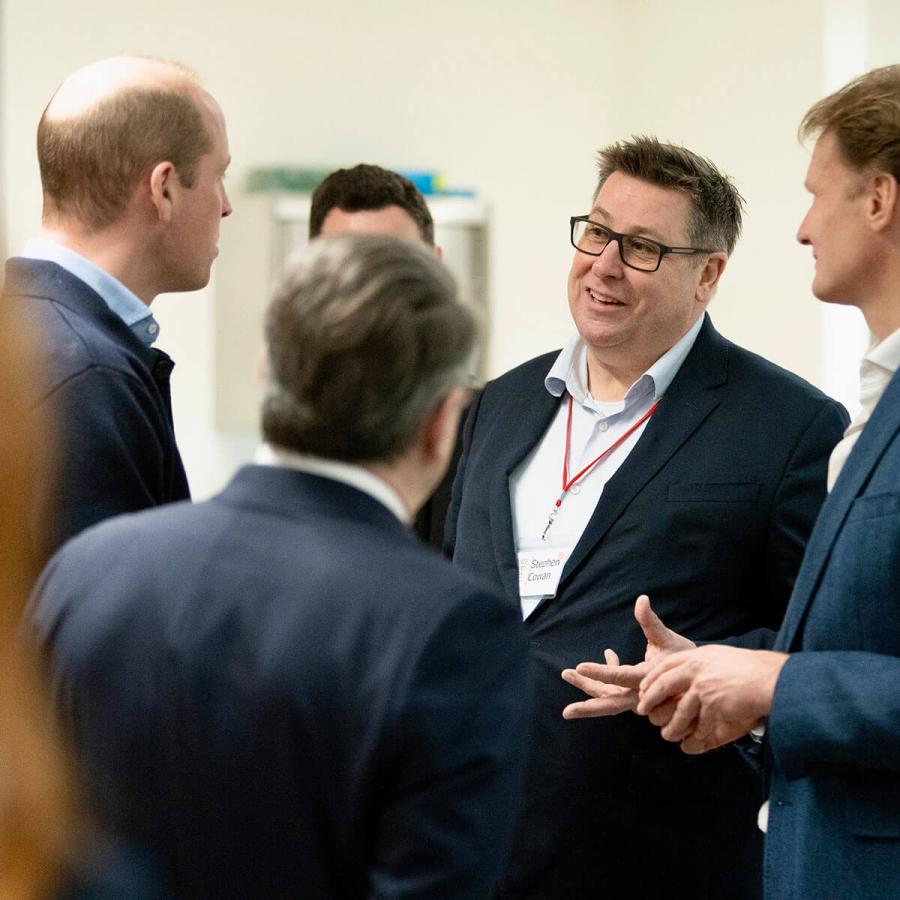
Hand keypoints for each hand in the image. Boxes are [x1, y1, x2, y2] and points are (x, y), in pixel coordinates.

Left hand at [561, 595, 695, 718]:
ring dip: (588, 687)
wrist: (698, 678)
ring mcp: (636, 697)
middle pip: (611, 702)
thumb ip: (651, 621)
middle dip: (588, 707)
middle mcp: (641, 694)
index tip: (579, 667)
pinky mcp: (633, 695)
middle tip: (565, 712)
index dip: (600, 672)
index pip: (621, 676)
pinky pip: (615, 690)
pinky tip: (608, 653)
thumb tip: (642, 598)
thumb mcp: (668, 637)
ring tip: (567, 673)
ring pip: (609, 696)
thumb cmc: (683, 656)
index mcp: (648, 680)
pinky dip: (605, 677)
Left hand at [637, 645, 788, 753]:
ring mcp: (704, 688)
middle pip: (663, 685)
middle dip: (650, 699)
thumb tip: (685, 672)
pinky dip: (696, 736)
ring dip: (672, 726)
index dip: (652, 679)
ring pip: (679, 712)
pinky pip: (700, 725)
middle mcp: (696, 670)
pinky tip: (693, 743)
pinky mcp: (713, 706)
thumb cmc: (750, 668)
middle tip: (642, 710)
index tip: (644, 689)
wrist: (770, 679)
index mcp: (697, 657)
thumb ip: (700, 664)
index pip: (665, 666)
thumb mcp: (719, 656)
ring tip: (667, 735)